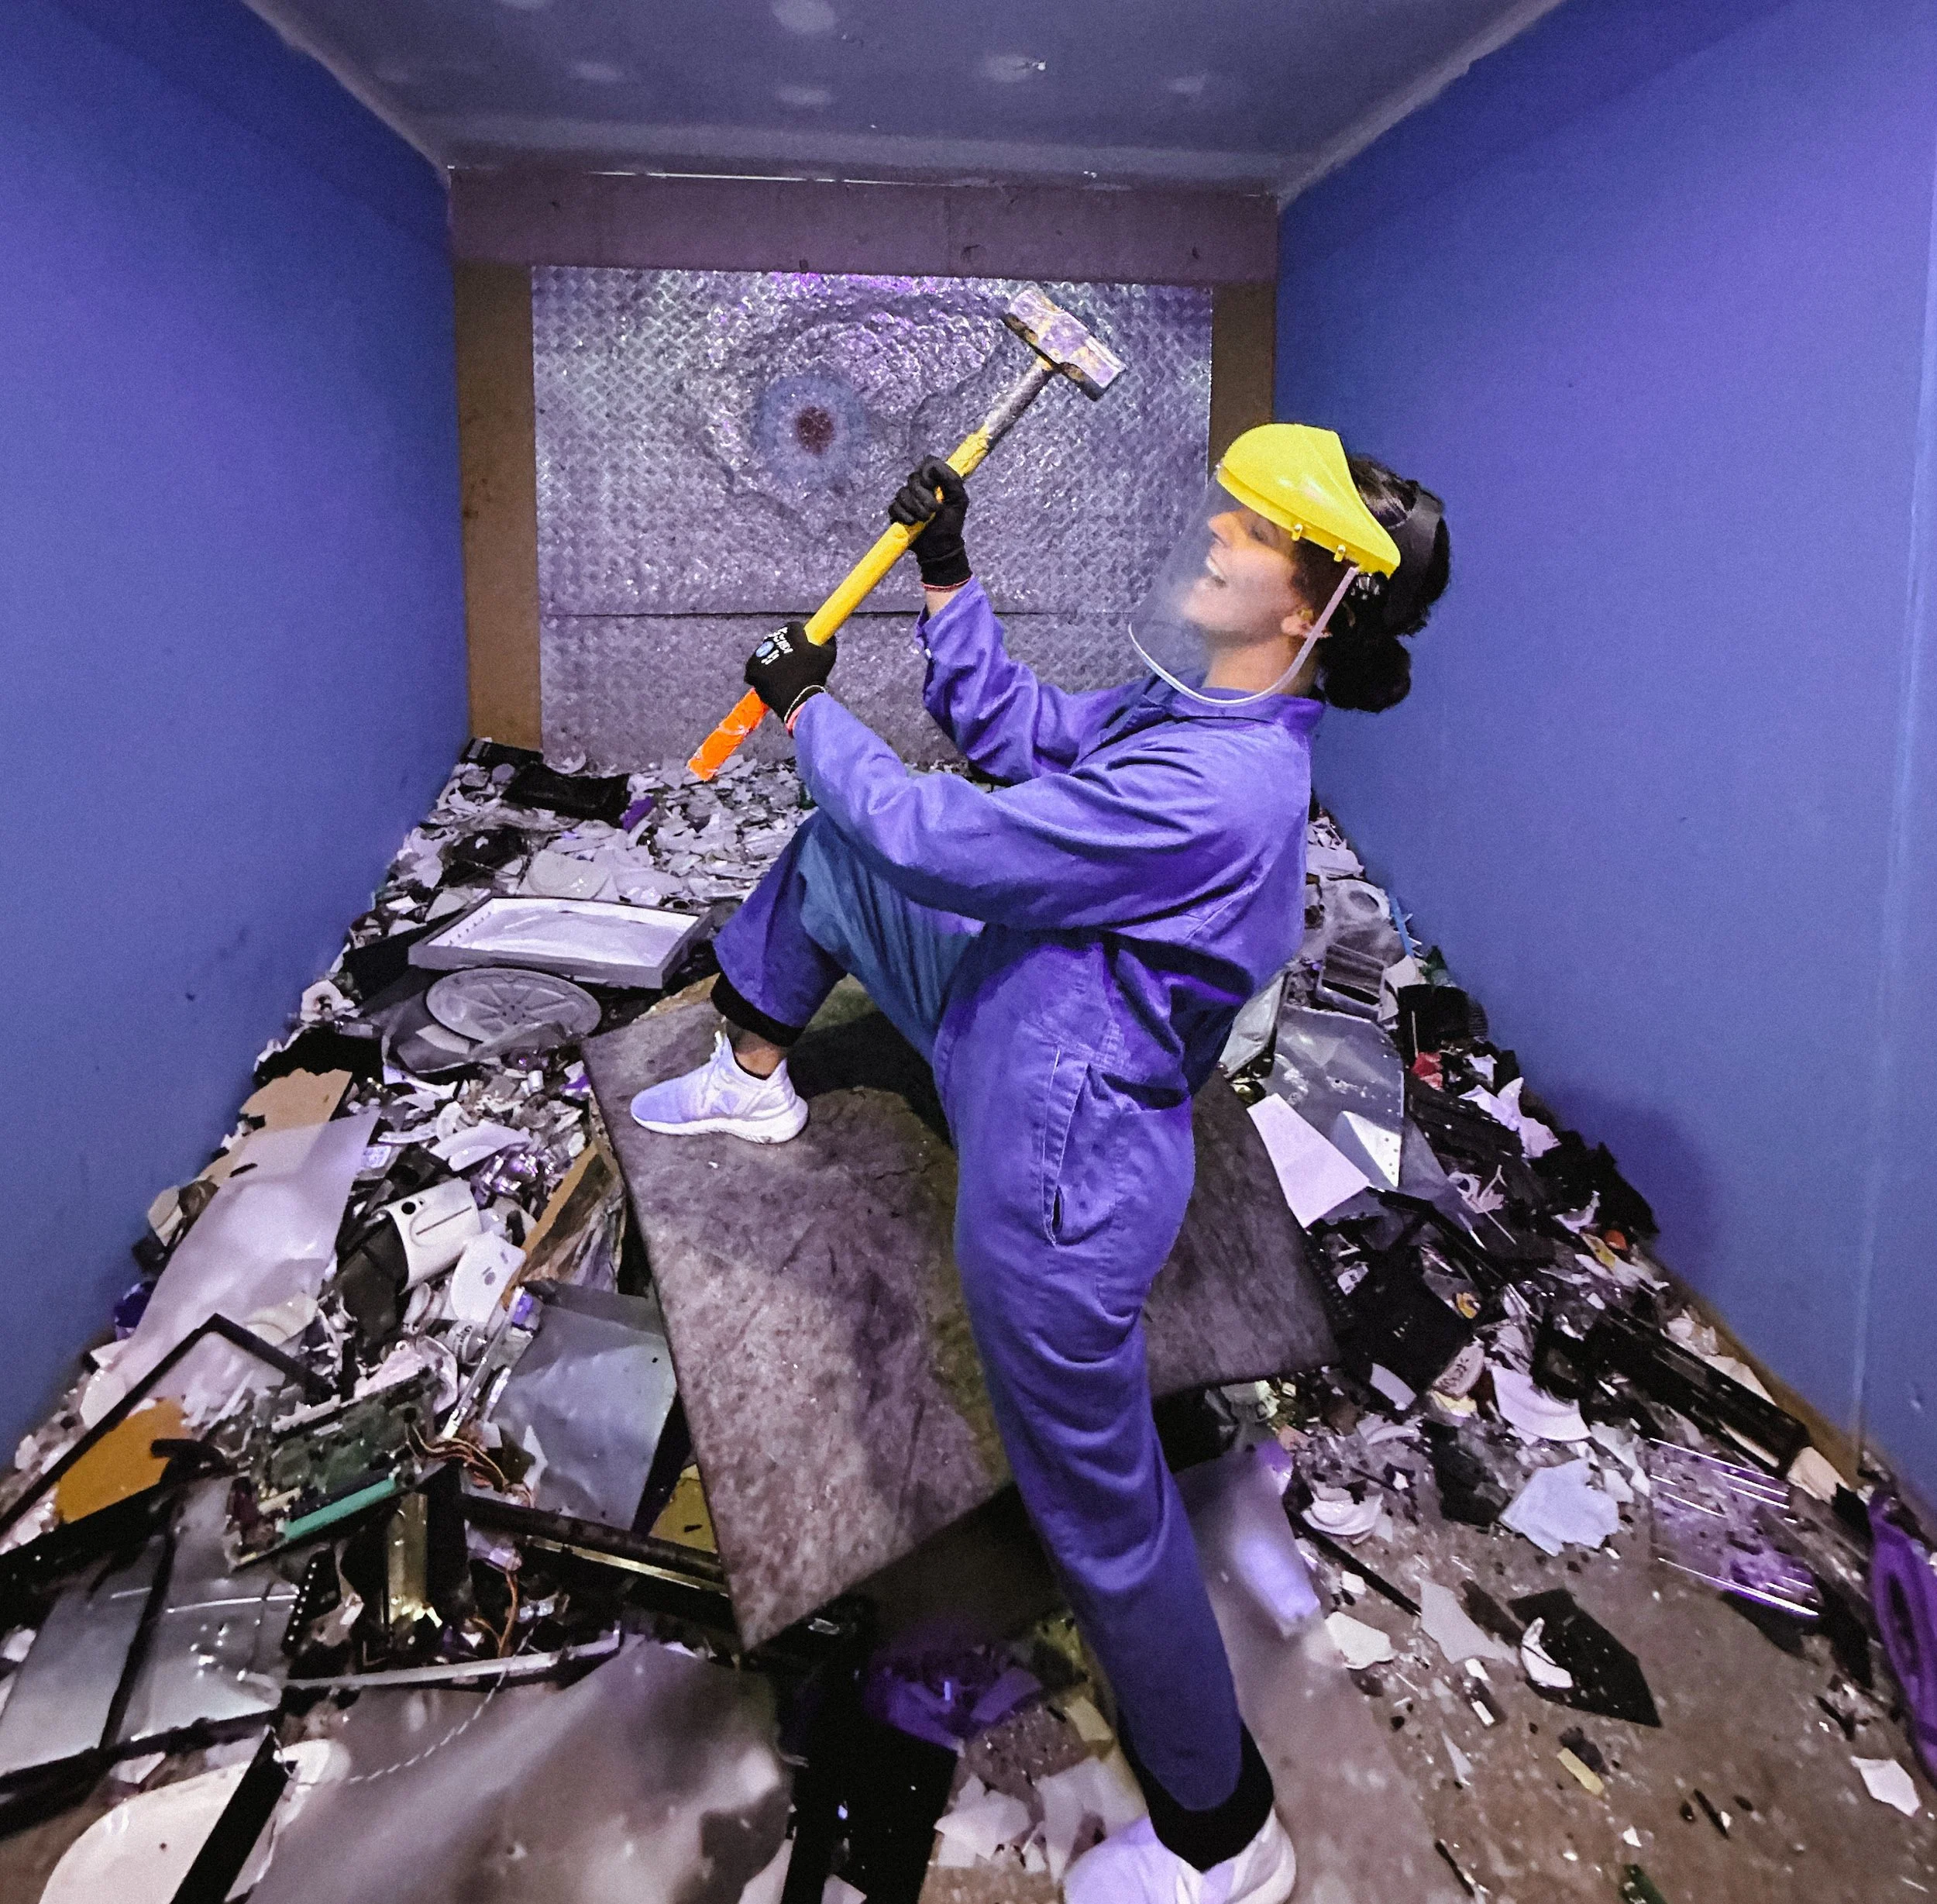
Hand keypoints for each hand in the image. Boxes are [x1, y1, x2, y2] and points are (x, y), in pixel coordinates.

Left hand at [745, 621, 835, 726]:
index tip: (802, 641)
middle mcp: (775, 641)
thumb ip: (829, 642)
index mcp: (793, 635)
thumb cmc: (815, 678)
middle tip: (790, 657)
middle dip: (783, 644)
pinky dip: (759, 668)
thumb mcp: (829, 657)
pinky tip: (767, 674)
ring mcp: (762, 656)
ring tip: (779, 669)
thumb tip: (828, 636)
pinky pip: (753, 664)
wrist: (799, 701)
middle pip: (777, 638)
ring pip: (765, 650)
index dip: (798, 633)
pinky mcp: (753, 669)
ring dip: (771, 655)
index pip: (793, 627)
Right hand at [888, 455, 970, 588]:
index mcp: (935, 480)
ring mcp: (906, 498)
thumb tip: (934, 466)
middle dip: (923, 496)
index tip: (934, 486)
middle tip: (934, 511)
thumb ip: (952, 480)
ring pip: (902, 493)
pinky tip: (912, 523)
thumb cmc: (951, 523)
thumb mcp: (959, 501)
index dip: (928, 473)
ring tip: (925, 520)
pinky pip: (894, 507)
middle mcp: (919, 486)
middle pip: (913, 478)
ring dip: (915, 508)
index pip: (928, 463)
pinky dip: (903, 515)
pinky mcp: (897, 512)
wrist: (940, 547)